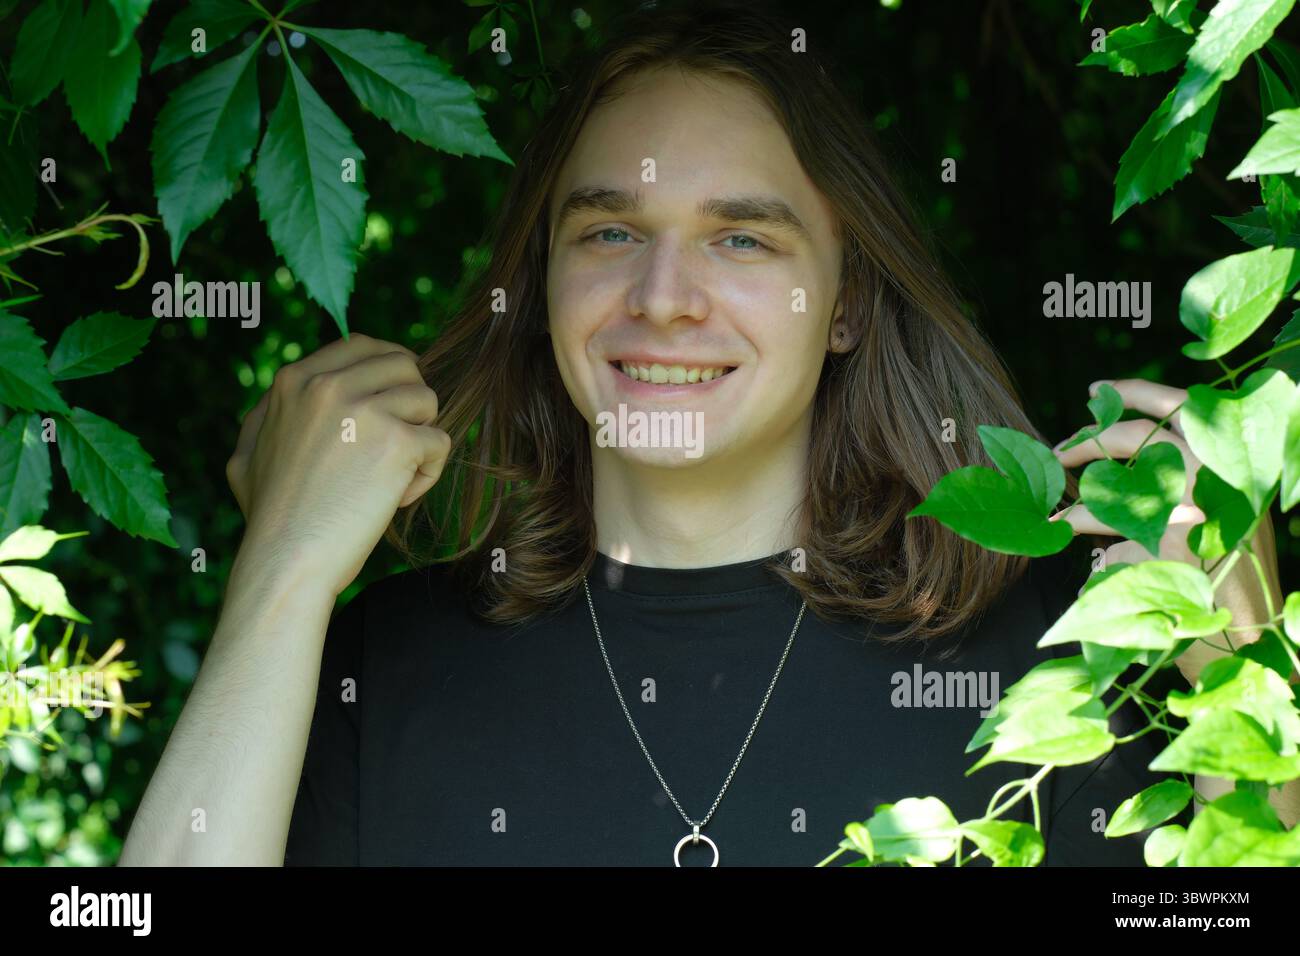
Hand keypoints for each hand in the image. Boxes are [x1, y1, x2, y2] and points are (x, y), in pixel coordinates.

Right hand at [225, 333, 450, 599]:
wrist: (285, 561)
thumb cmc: (269, 519)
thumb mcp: (248, 453)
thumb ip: (272, 415)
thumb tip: (298, 389)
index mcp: (294, 380)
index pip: (361, 345)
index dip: (388, 368)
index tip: (393, 400)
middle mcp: (329, 384)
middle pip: (404, 366)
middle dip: (410, 404)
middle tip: (394, 447)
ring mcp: (365, 410)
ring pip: (428, 401)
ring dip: (419, 440)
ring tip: (389, 480)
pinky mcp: (397, 441)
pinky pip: (440, 442)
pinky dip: (427, 475)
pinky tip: (396, 500)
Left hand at [1047, 377, 1279, 685]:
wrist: (1245, 626)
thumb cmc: (1226, 567)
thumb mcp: (1221, 508)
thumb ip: (1185, 475)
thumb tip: (1122, 451)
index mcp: (1227, 456)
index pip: (1179, 406)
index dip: (1134, 392)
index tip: (1096, 389)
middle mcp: (1210, 472)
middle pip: (1134, 434)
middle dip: (1088, 437)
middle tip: (1059, 450)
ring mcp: (1186, 503)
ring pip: (1111, 479)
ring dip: (1075, 488)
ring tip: (1052, 501)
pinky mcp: (1159, 539)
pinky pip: (1102, 525)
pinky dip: (1078, 527)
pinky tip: (1064, 534)